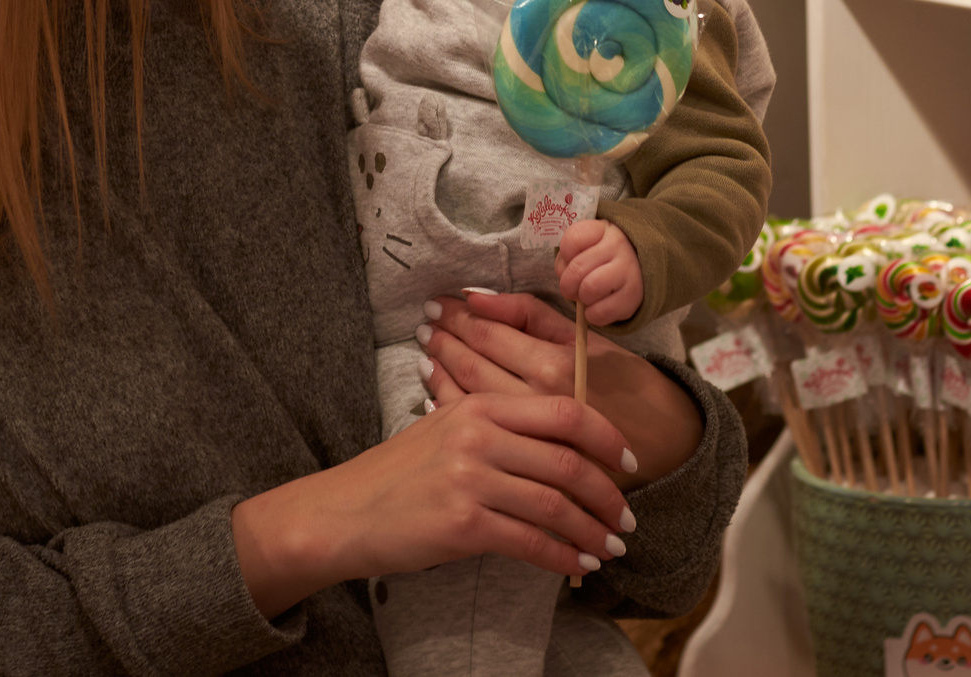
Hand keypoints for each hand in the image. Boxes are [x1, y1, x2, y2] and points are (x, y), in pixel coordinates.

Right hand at [229, 382, 637, 619]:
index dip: (606, 437)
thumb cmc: (398, 476)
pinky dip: (561, 556)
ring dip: (591, 530)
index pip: (564, 412)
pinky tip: (576, 565)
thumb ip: (498, 429)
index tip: (628, 461)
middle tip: (627, 518)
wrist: (343, 513)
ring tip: (610, 547)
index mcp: (480, 406)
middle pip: (568, 461)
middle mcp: (478, 435)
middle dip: (607, 494)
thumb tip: (562, 447)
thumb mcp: (445, 431)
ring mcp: (470, 478)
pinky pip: (529, 541)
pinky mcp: (462, 524)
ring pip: (555, 504)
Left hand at [419, 291, 700, 492]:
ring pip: (467, 397)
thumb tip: (479, 298)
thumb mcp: (588, 339)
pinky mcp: (525, 459)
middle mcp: (535, 401)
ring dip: (441, 370)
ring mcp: (527, 435)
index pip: (489, 333)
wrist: (664, 446)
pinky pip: (478, 429)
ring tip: (427, 350)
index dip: (459, 315)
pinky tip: (437, 391)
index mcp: (554, 364)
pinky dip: (452, 408)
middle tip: (425, 321)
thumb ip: (532, 317)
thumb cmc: (629, 384)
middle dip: (443, 339)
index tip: (439, 302)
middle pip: (471, 364)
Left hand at [555, 220, 641, 326]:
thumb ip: (569, 255)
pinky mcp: (633, 297)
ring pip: (589, 289)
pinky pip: (600, 312)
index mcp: (603, 229)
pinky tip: (597, 308)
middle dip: (567, 284)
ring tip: (587, 296)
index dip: (565, 256)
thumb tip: (565, 277)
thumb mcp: (587, 246)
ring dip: (582, 298)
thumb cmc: (603, 258)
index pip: (573, 239)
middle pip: (577, 268)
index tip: (572, 260)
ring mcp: (629, 270)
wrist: (640, 270)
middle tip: (572, 288)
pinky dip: (592, 315)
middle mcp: (619, 245)